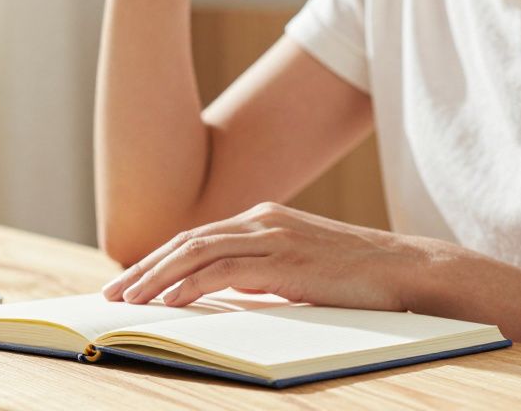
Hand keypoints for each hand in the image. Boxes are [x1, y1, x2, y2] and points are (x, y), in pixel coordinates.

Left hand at [102, 202, 441, 310]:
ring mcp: (272, 236)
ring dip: (156, 278)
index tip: (130, 282)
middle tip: (113, 295)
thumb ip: (259, 275)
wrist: (408, 271)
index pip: (196, 237)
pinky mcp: (283, 259)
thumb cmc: (356, 278)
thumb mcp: (296, 270)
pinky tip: (169, 302)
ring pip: (195, 252)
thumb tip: (222, 295)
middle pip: (185, 241)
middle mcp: (260, 219)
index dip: (158, 260)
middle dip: (144, 269)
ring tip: (129, 302)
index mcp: (262, 219)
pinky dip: (190, 286)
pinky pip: (223, 271)